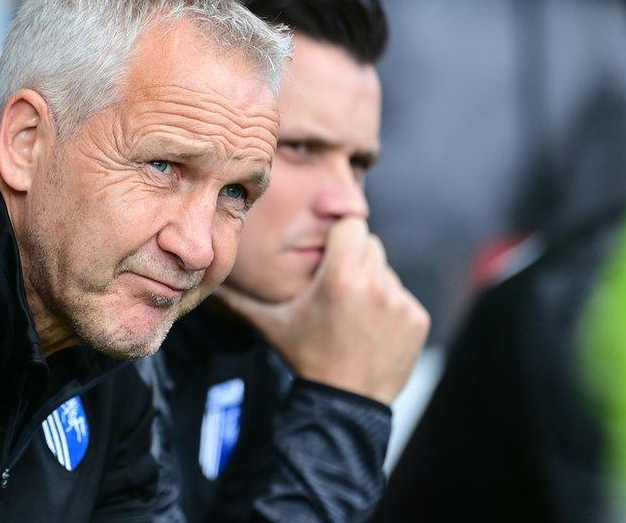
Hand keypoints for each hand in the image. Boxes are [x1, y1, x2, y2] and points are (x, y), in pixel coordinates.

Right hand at [215, 218, 429, 404]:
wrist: (344, 402)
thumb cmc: (305, 358)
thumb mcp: (271, 325)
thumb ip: (240, 299)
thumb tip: (209, 283)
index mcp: (340, 276)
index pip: (351, 224)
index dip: (338, 236)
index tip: (328, 254)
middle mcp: (375, 283)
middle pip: (369, 244)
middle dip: (353, 258)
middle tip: (336, 287)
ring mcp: (400, 301)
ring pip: (386, 271)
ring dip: (371, 283)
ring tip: (351, 313)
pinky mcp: (416, 318)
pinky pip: (402, 296)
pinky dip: (389, 307)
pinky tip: (370, 329)